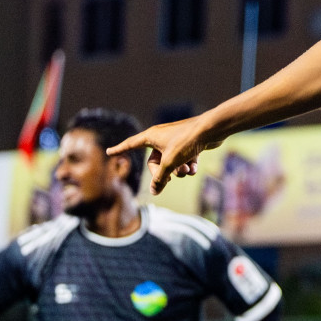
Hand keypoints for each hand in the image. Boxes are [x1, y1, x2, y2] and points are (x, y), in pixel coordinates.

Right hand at [108, 117, 222, 194]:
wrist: (211, 129)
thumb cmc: (186, 141)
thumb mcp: (170, 162)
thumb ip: (160, 178)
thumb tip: (154, 192)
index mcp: (151, 136)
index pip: (131, 144)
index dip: (120, 149)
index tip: (109, 152)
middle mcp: (162, 137)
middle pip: (155, 162)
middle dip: (163, 172)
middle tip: (170, 179)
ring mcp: (176, 141)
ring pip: (171, 162)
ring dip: (178, 170)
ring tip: (186, 170)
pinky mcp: (189, 145)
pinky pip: (183, 160)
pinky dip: (188, 166)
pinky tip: (194, 167)